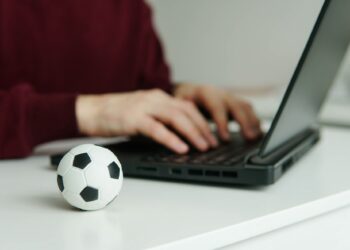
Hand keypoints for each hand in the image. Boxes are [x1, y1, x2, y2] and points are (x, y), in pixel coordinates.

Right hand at [76, 89, 217, 153]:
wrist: (91, 110)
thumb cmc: (116, 114)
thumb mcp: (143, 113)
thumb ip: (160, 120)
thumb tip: (178, 135)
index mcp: (158, 97)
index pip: (187, 107)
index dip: (202, 121)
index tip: (211, 135)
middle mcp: (154, 98)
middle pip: (186, 111)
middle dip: (203, 128)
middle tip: (213, 143)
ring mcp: (144, 107)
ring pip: (176, 118)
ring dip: (193, 133)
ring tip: (203, 147)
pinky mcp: (133, 118)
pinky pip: (157, 129)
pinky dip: (171, 139)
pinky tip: (181, 148)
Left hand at [174, 83, 261, 140]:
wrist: (187, 91)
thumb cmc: (181, 101)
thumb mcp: (177, 107)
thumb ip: (182, 118)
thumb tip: (184, 135)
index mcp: (204, 93)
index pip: (216, 106)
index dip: (222, 122)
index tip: (225, 139)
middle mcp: (220, 93)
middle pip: (236, 105)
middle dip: (244, 122)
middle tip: (248, 138)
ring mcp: (229, 97)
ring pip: (245, 106)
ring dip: (252, 122)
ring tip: (255, 138)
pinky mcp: (234, 103)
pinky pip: (248, 110)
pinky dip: (255, 121)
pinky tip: (258, 134)